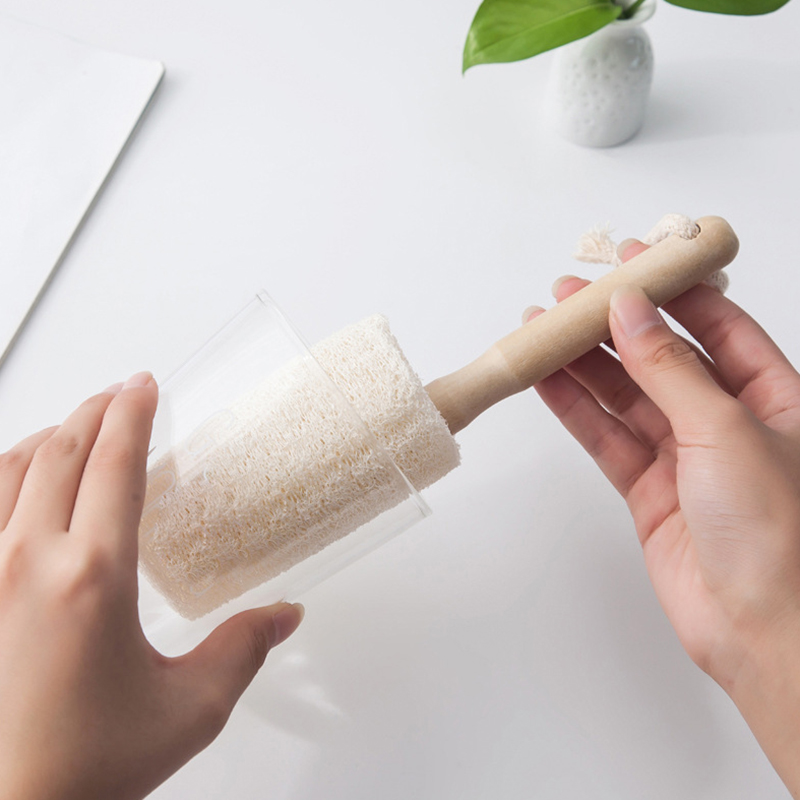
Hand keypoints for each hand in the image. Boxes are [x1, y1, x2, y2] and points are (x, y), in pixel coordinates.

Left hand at [0, 373, 303, 799]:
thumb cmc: (80, 769)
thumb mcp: (188, 709)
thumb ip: (244, 649)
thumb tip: (284, 615)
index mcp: (94, 577)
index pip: (116, 462)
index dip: (134, 411)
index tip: (145, 385)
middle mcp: (28, 563)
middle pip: (63, 450)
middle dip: (95, 410)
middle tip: (120, 393)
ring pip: (11, 468)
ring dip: (49, 435)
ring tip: (75, 427)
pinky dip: (5, 472)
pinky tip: (19, 476)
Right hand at [528, 241, 799, 793]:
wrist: (762, 629)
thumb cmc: (778, 535)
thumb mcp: (726, 429)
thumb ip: (670, 367)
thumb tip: (632, 311)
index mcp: (771, 395)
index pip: (717, 323)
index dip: (672, 289)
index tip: (631, 261)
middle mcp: (726, 420)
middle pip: (660, 354)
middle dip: (614, 323)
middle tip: (571, 294)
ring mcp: (683, 455)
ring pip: (623, 394)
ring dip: (583, 362)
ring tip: (543, 330)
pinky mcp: (647, 489)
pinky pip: (604, 436)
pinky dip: (574, 408)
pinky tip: (547, 380)